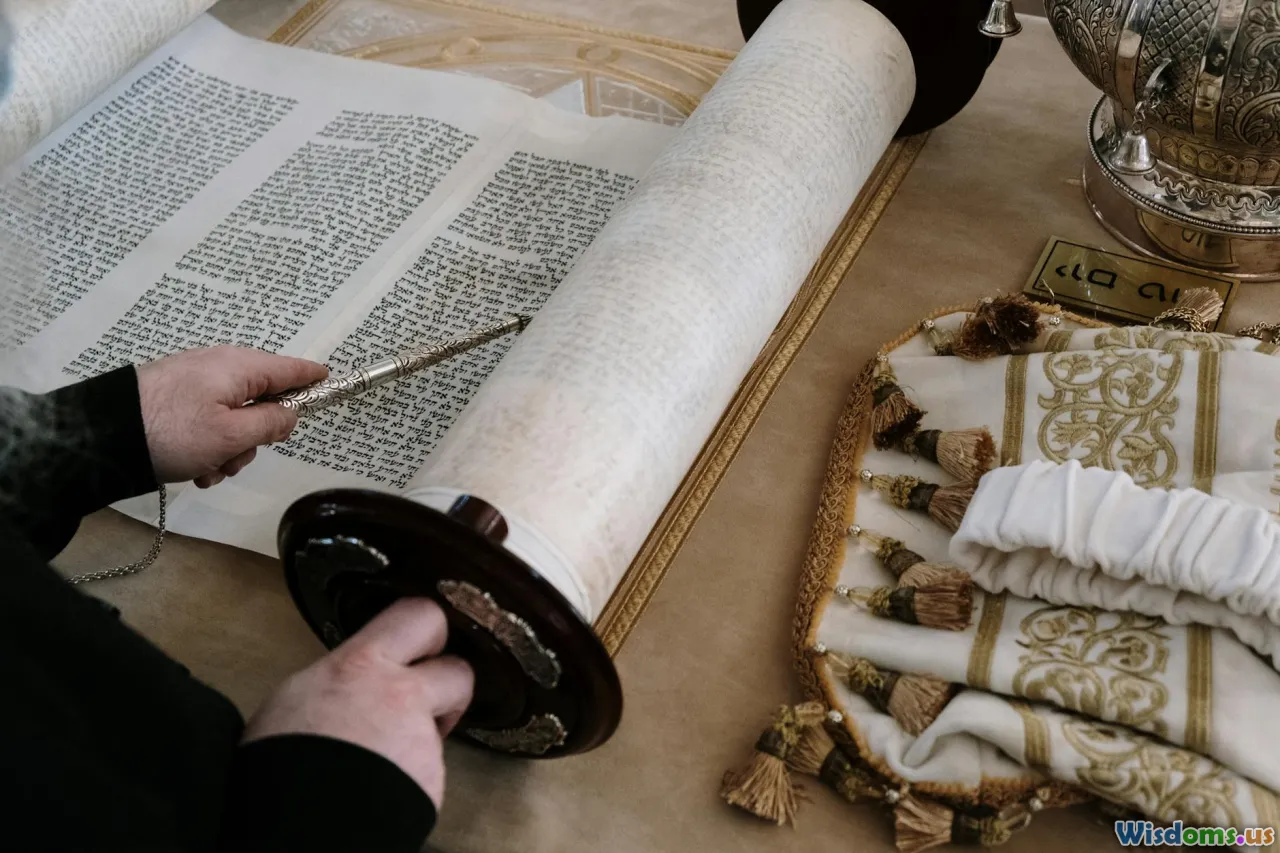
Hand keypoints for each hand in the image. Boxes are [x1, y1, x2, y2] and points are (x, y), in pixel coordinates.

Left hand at [136, 346, 326, 486]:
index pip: (294, 368)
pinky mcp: (177, 397)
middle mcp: (222, 367)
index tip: (334, 389)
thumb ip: (272, 423)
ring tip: (208, 469)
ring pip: (236, 418)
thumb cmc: (174, 432)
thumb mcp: (232, 435)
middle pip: (263, 400)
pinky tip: (193, 468)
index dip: (316, 382)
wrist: (103, 435)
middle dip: (258, 435)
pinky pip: (209, 421)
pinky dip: (208, 446)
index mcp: (241, 367)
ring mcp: (198, 381)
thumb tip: (292, 413)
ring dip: (229, 449)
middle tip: (238, 457)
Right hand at [242, 598, 473, 806]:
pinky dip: (411, 780)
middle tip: (425, 699)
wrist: (297, 821)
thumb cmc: (277, 759)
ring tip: (383, 759)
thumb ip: (340, 678)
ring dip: (421, 738)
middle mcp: (403, 696)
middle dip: (449, 682)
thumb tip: (350, 681)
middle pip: (460, 671)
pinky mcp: (432, 783)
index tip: (420, 645)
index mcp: (362, 666)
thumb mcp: (295, 697)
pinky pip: (429, 773)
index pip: (419, 615)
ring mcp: (422, 742)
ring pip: (440, 729)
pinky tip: (381, 790)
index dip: (427, 630)